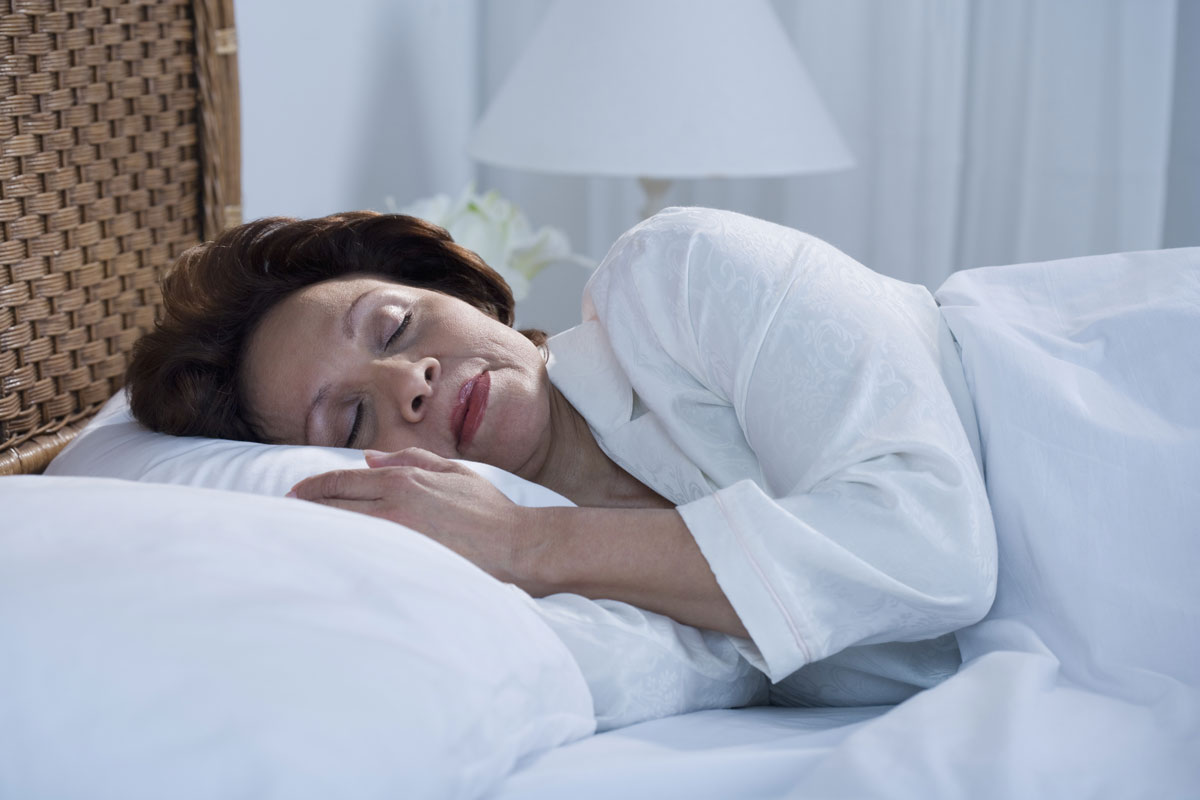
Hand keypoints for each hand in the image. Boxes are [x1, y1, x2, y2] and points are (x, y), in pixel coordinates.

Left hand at [287, 447, 528, 583]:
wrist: (516, 547)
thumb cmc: (488, 511)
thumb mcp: (452, 471)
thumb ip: (410, 459)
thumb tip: (369, 459)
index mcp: (402, 479)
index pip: (341, 481)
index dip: (313, 488)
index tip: (294, 496)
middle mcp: (392, 505)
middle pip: (332, 505)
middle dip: (304, 509)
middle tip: (283, 517)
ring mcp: (394, 536)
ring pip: (339, 531)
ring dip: (316, 533)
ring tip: (295, 539)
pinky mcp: (401, 563)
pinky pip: (358, 558)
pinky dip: (338, 555)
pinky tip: (325, 561)